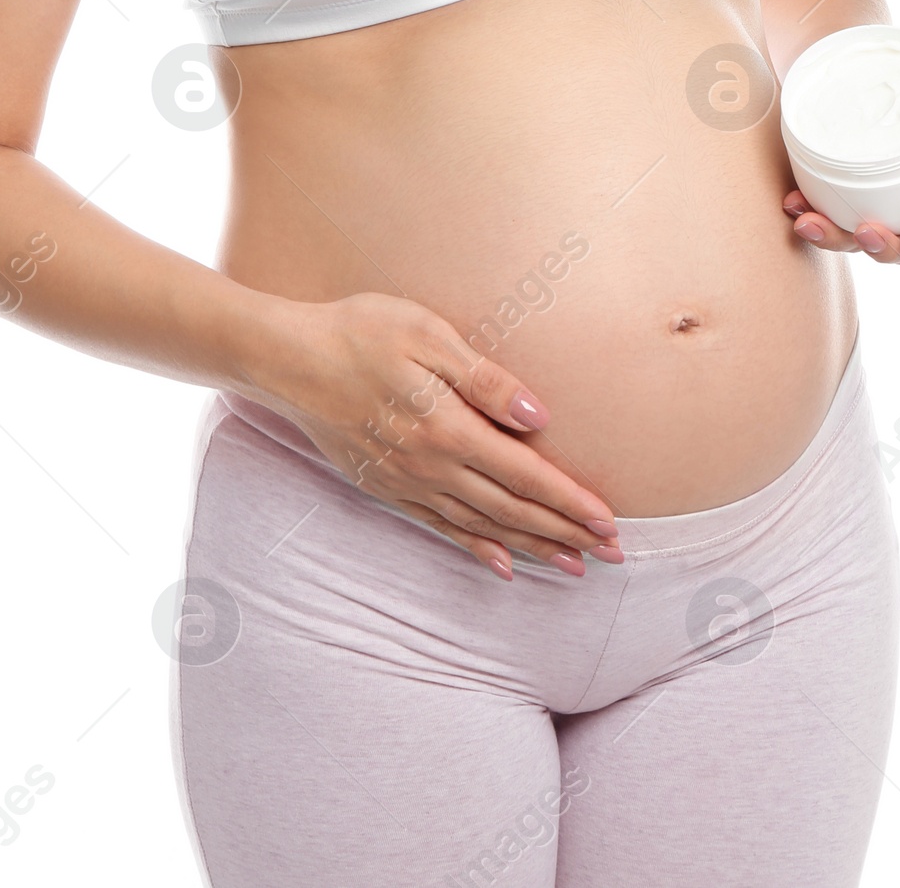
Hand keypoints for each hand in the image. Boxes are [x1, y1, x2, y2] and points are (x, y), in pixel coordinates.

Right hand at [249, 290, 623, 579]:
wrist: (286, 360)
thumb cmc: (360, 332)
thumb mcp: (428, 336)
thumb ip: (485, 380)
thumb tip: (539, 416)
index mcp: (447, 428)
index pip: (524, 474)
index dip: (570, 501)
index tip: (609, 523)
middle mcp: (431, 466)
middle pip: (511, 509)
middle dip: (564, 533)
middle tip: (613, 556)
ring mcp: (407, 482)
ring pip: (481, 526)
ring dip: (530, 547)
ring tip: (571, 567)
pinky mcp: (386, 487)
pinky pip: (440, 528)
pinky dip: (476, 548)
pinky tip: (499, 564)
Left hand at [782, 66, 899, 264]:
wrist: (832, 60)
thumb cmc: (887, 75)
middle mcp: (898, 202)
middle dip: (885, 249)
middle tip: (866, 232)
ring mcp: (859, 203)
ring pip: (852, 242)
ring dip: (833, 240)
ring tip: (812, 223)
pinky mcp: (824, 196)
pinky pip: (817, 218)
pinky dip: (804, 215)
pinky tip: (793, 204)